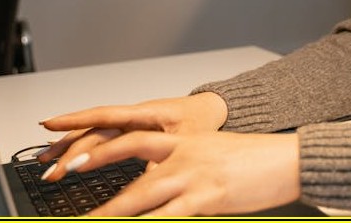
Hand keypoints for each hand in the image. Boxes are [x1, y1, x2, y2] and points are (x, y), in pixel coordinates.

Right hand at [37, 92, 226, 165]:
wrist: (212, 108)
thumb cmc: (201, 121)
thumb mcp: (187, 139)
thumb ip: (164, 156)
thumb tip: (148, 176)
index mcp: (144, 113)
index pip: (104, 115)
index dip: (75, 120)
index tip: (51, 126)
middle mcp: (132, 115)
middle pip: (93, 130)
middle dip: (68, 150)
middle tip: (50, 171)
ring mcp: (130, 122)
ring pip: (93, 131)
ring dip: (68, 145)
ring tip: (44, 160)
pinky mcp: (131, 130)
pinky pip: (101, 135)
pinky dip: (81, 144)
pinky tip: (65, 153)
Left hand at [54, 130, 301, 215]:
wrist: (288, 160)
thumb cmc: (255, 162)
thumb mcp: (213, 156)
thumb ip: (182, 168)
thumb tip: (157, 189)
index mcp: (183, 140)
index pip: (131, 136)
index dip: (99, 142)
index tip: (71, 150)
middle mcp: (182, 152)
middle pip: (127, 153)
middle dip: (91, 162)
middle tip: (62, 172)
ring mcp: (193, 175)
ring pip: (139, 194)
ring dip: (109, 211)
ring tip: (88, 221)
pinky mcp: (207, 198)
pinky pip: (168, 217)